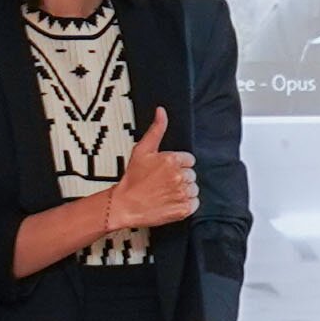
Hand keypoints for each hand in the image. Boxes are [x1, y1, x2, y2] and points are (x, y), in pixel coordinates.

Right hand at [108, 107, 201, 236]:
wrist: (124, 205)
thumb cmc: (132, 179)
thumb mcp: (142, 149)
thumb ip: (156, 129)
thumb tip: (162, 112)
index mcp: (172, 160)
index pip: (189, 160)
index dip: (177, 165)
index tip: (166, 171)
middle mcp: (180, 176)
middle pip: (191, 174)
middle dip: (180, 177)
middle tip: (164, 182)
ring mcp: (182, 193)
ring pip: (194, 188)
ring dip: (183, 190)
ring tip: (167, 192)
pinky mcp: (184, 209)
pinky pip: (195, 203)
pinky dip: (186, 204)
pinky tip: (172, 201)